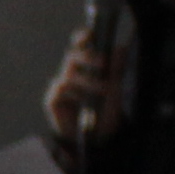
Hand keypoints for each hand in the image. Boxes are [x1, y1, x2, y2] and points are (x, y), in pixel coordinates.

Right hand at [43, 32, 117, 146]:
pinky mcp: (53, 100)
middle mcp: (72, 74)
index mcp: (86, 67)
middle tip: (103, 63)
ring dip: (88, 80)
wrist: (99, 139)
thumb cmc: (107, 112)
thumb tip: (120, 48)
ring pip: (69, 73)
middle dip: (88, 56)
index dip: (82, 37)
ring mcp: (62, 87)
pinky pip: (61, 87)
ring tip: (102, 91)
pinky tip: (83, 102)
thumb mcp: (117, 90)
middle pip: (73, 55)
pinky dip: (75, 92)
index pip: (80, 46)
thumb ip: (117, 70)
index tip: (89, 34)